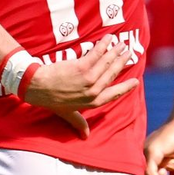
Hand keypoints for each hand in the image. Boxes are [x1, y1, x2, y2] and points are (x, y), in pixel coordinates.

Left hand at [23, 37, 138, 136]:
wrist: (37, 88)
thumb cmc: (51, 100)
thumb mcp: (66, 114)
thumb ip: (78, 122)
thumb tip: (85, 136)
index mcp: (91, 102)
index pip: (114, 94)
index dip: (126, 87)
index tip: (136, 82)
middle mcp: (93, 91)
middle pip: (112, 74)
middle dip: (122, 62)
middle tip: (129, 53)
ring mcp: (88, 79)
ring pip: (107, 63)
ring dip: (116, 51)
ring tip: (122, 44)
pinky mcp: (81, 67)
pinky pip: (96, 54)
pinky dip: (104, 45)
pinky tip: (109, 38)